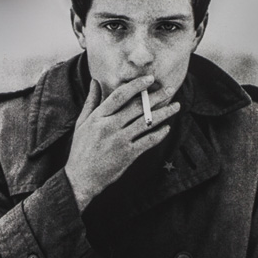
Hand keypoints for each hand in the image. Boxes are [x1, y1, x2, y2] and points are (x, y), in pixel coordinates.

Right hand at [65, 75, 179, 211]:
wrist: (81, 178)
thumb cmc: (80, 149)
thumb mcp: (81, 123)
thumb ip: (91, 101)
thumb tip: (95, 81)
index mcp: (98, 117)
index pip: (120, 95)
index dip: (136, 85)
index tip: (150, 79)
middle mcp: (109, 127)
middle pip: (137, 107)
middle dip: (157, 97)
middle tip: (171, 89)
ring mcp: (120, 141)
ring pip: (146, 122)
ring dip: (164, 113)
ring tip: (176, 106)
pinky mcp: (128, 155)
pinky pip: (148, 141)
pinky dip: (159, 134)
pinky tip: (167, 128)